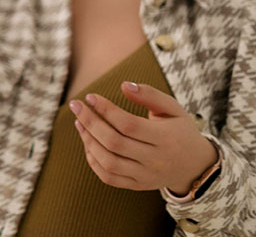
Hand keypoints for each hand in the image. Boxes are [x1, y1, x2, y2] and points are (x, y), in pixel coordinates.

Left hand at [70, 81, 218, 193]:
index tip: (90, 97)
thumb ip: (150, 95)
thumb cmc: (179, 130)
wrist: (195, 166)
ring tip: (79, 122)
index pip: (129, 124)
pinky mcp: (137, 185)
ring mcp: (146, 176)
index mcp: (166, 138)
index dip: (106, 110)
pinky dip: (93, 160)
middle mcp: (156, 160)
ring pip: (109, 162)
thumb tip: (124, 85)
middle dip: (90, 122)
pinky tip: (88, 142)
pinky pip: (109, 177)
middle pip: (115, 142)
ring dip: (88, 140)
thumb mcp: (172, 108)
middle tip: (76, 106)